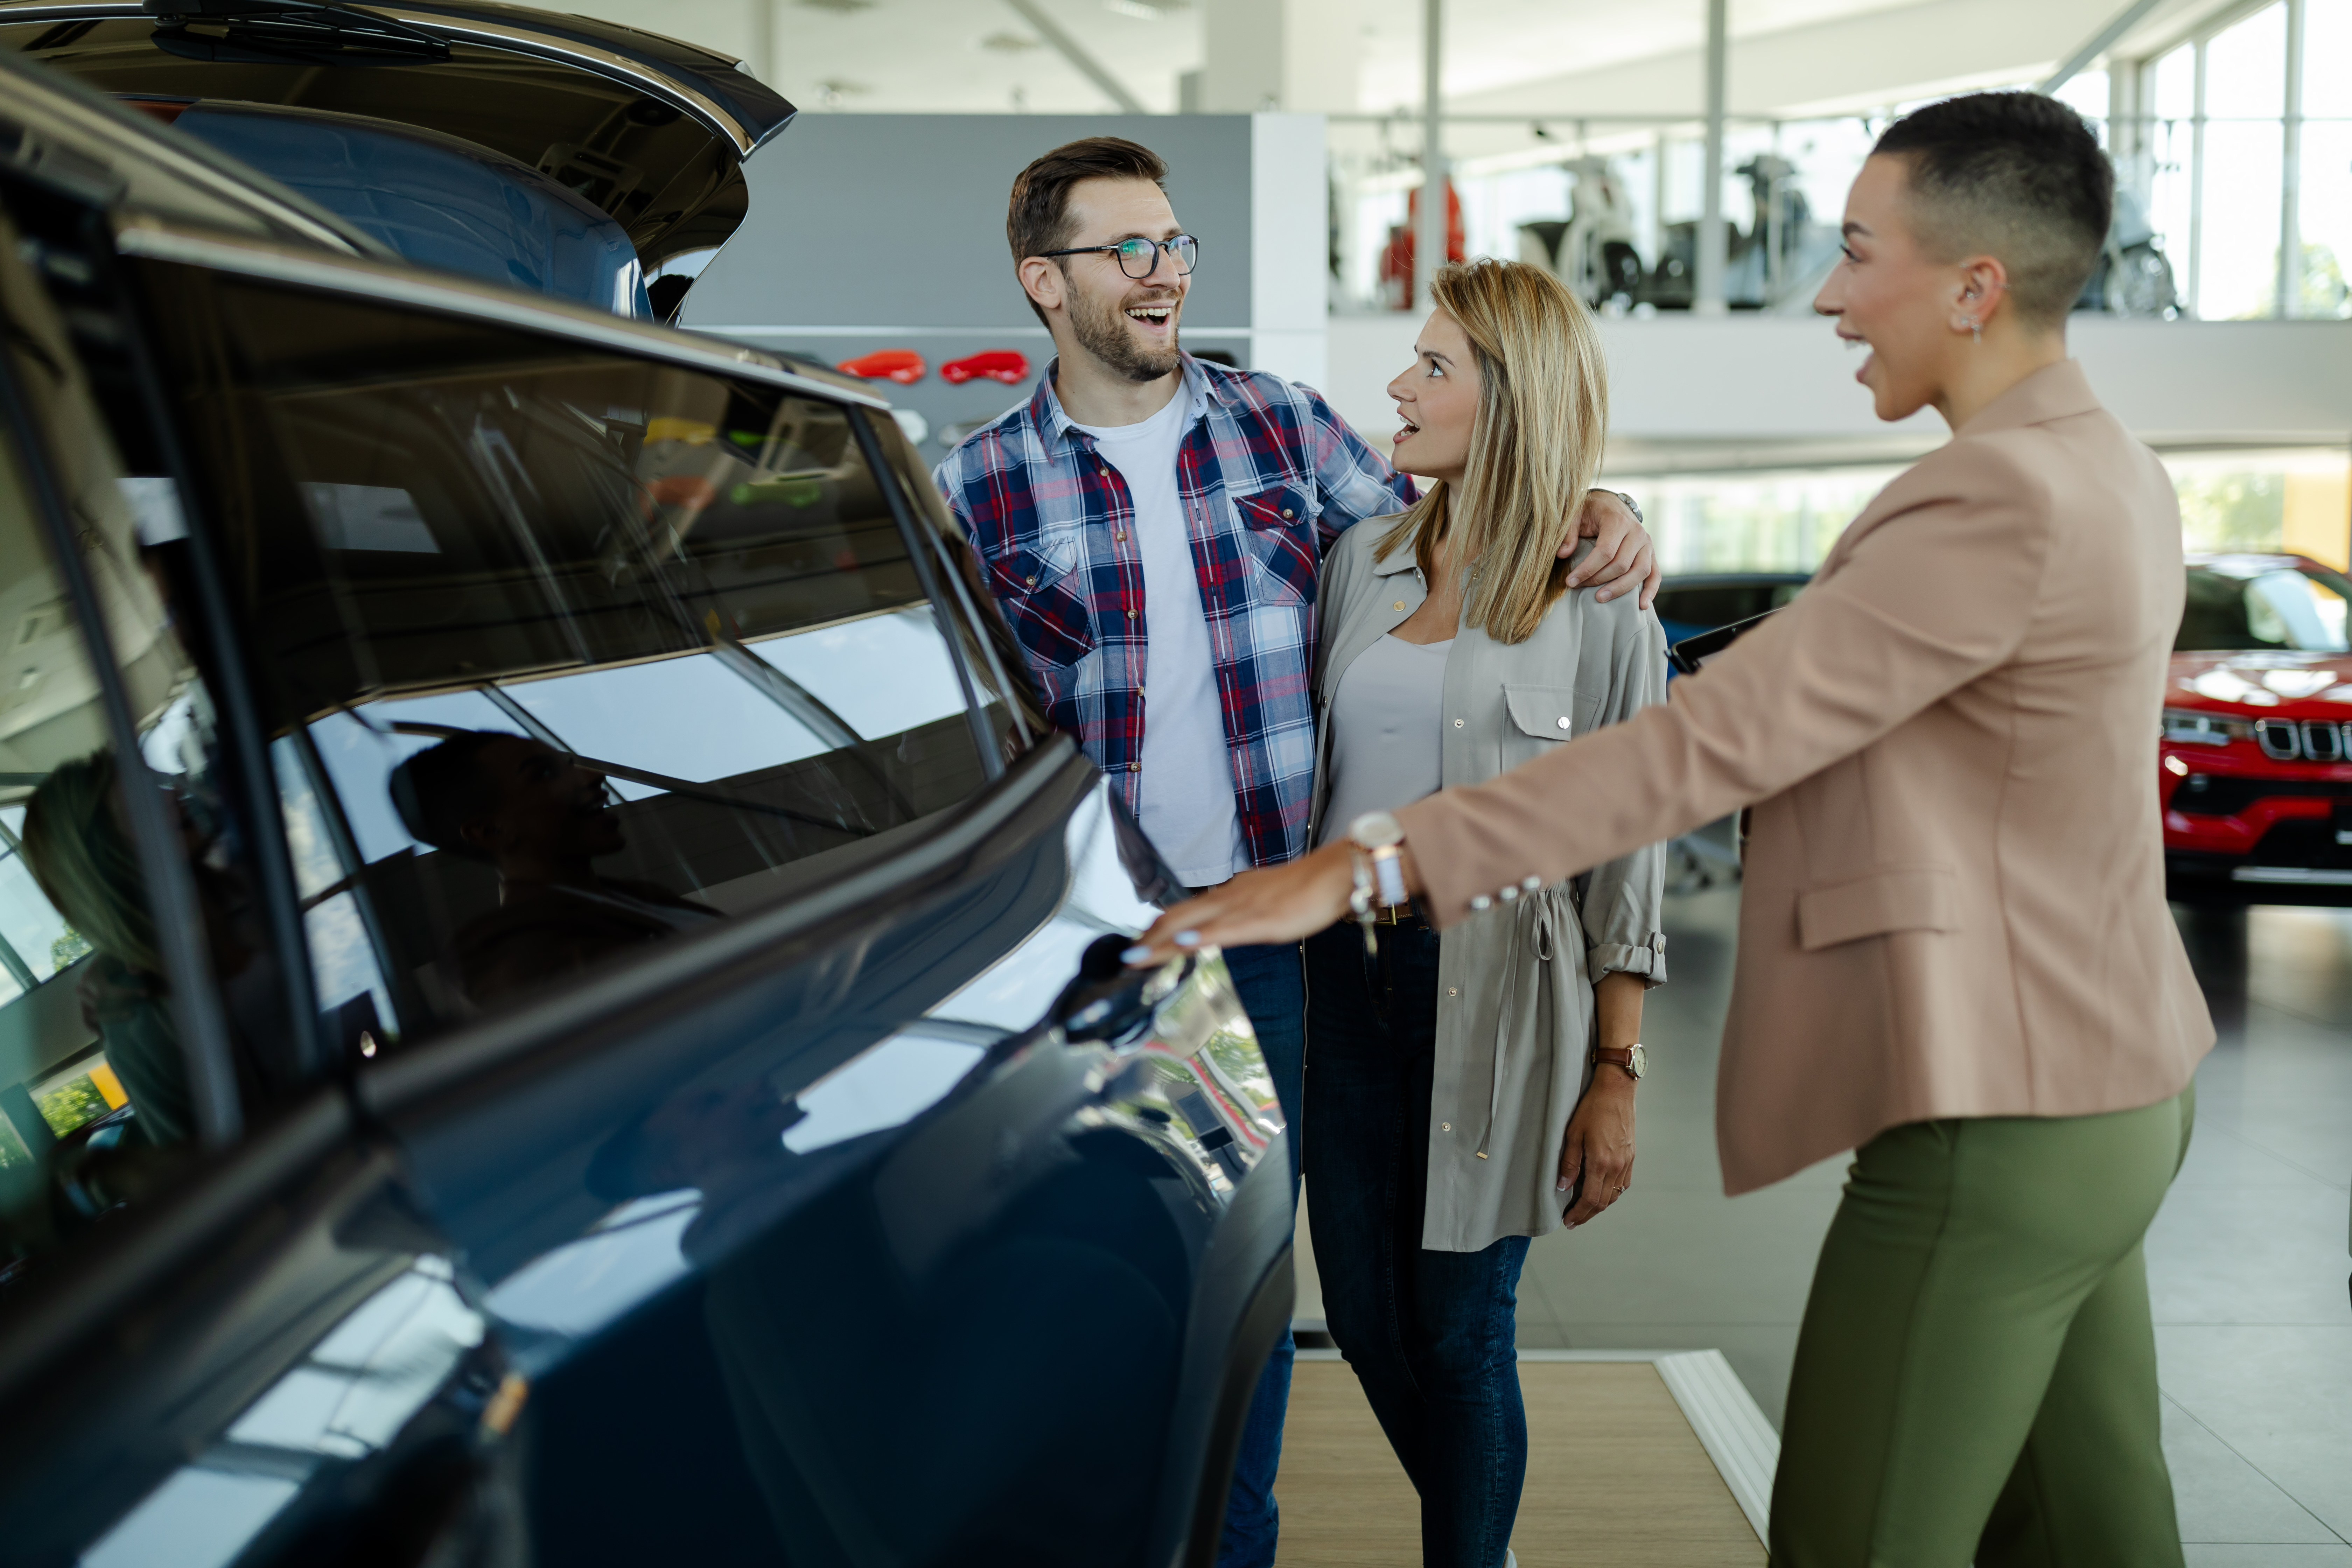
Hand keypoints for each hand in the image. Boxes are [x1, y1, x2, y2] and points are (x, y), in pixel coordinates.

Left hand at [1124, 839, 1371, 965]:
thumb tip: (1221, 925)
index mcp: (1229, 895)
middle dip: (1149, 938)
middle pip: (1177, 916)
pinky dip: (1199, 937)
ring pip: (1192, 923)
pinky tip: (1181, 944)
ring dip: (1161, 941)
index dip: (1157, 929)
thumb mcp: (1263, 903)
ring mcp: (1241, 907)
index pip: (1183, 911)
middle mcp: (1228, 898)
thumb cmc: (1305, 890)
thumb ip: (1239, 914)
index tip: (1138, 945)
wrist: (1335, 874)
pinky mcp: (1260, 920)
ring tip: (1137, 956)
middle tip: (1126, 957)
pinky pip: (1223, 929)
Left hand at [1557, 1070, 1634, 1227]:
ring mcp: (1626, 1162)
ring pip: (1614, 1195)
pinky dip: (1611, 1193)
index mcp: (1601, 1163)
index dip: (1579, 1214)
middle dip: (1587, 1214)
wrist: (1617, 1091)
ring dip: (1599, 1206)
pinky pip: (1623, 1184)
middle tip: (1573, 1220)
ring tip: (1585, 1209)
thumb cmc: (1593, 1108)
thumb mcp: (1573, 1134)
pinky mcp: (1631, 1156)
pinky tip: (1602, 1192)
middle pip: (1603, 1202)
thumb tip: (1563, 1186)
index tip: (1568, 1221)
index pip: (1590, 1199)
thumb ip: (1569, 1162)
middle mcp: (1617, 1166)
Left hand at [1559, 490, 1660, 609]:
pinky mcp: (1651, 554)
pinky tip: (1641, 605)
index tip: (1570, 581)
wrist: (1611, 504)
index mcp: (1618, 521)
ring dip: (1620, 588)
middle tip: (1579, 587)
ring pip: (1640, 571)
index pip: (1605, 552)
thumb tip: (1562, 554)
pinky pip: (1655, 574)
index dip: (1587, 569)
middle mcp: (1637, 532)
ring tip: (1600, 598)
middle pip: (1621, 564)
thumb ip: (1569, 532)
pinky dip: (1651, 590)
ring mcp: (1647, 544)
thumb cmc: (1591, 511)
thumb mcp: (1576, 514)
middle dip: (1598, 579)